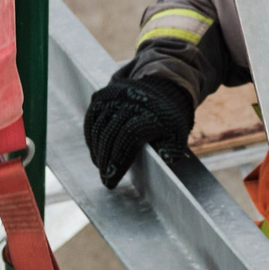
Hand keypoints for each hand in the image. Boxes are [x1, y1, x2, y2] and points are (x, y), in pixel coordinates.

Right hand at [81, 77, 195, 188]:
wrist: (161, 89)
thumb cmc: (168, 121)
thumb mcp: (177, 136)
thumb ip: (170, 150)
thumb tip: (163, 159)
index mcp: (151, 113)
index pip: (128, 136)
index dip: (118, 160)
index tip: (112, 180)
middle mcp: (131, 102)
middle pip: (110, 134)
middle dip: (105, 160)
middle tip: (105, 178)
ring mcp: (115, 97)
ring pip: (98, 128)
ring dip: (97, 151)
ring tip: (101, 167)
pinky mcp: (103, 95)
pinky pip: (91, 119)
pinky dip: (91, 137)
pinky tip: (96, 151)